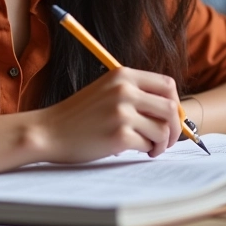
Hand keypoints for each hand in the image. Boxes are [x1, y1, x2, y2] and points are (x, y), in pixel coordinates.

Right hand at [37, 67, 181, 163]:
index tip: (171, 118)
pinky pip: (148, 145)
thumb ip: (135, 93)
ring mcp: (122, 112)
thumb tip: (172, 110)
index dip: (175, 103)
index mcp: (123, 75)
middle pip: (170, 108)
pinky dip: (146, 150)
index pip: (167, 85)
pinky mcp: (119, 135)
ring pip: (162, 130)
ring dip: (161, 143)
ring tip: (150, 147)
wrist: (49, 131)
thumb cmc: (79, 115)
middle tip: (169, 139)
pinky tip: (135, 150)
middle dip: (176, 128)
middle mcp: (125, 90)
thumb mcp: (106, 90)